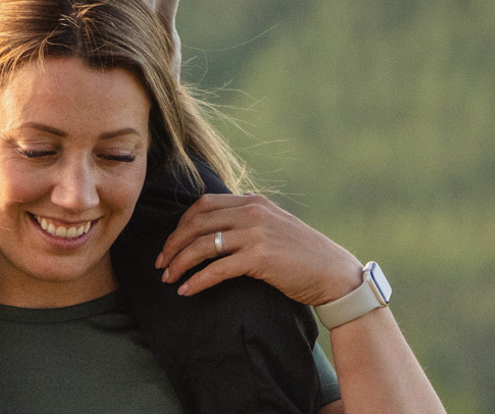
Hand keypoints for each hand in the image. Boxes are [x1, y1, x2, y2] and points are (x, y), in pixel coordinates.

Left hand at [153, 194, 361, 305]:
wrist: (333, 272)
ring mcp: (256, 233)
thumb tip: (224, 216)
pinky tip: (187, 291)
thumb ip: (251, 217)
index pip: (203, 205)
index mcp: (253, 201)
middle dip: (173, 244)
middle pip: (196, 223)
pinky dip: (197, 281)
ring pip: (203, 245)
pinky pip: (217, 269)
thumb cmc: (304, 253)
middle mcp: (252, 212)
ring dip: (180, 263)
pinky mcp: (259, 258)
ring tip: (168, 279)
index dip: (181, 225)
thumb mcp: (275, 224)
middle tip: (161, 263)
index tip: (171, 244)